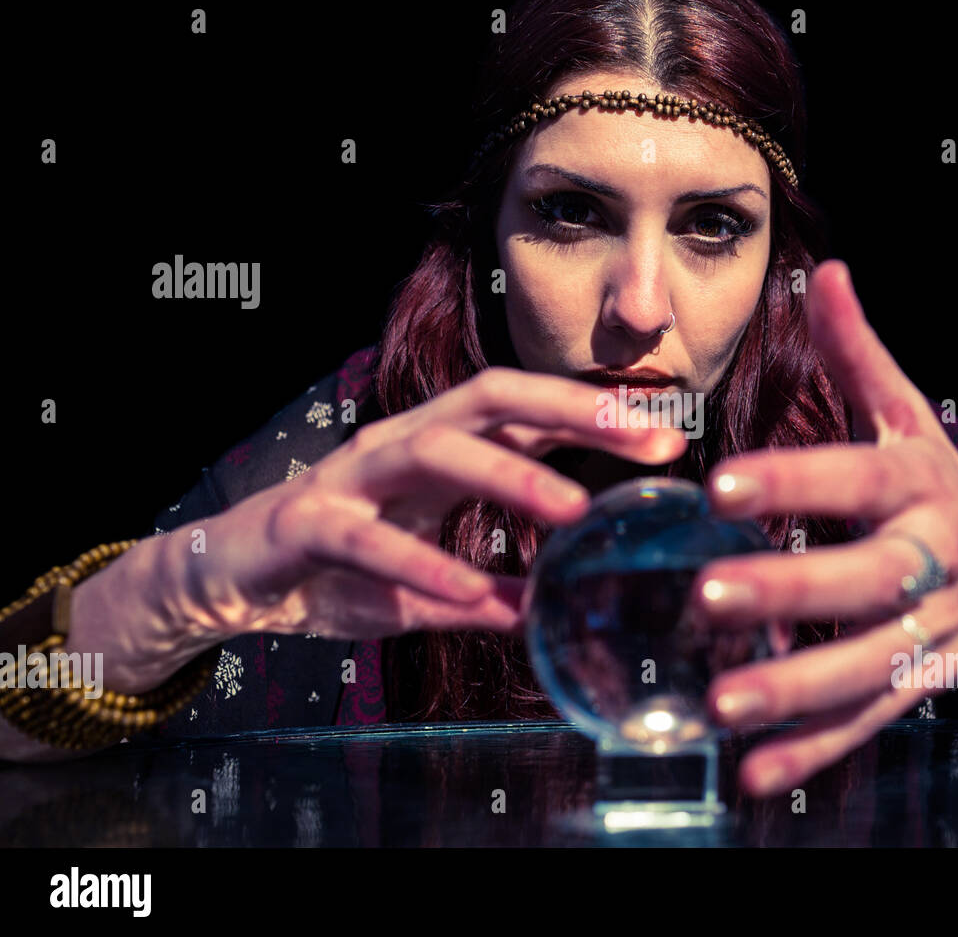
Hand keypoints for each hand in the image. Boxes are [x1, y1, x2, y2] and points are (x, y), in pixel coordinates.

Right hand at [143, 367, 684, 677]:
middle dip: (569, 408)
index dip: (594, 418)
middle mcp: (402, 445)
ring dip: (509, 475)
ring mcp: (354, 476)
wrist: (235, 579)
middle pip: (491, 397)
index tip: (667, 437)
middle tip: (645, 436)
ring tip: (572, 509)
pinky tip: (476, 590)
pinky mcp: (309, 520)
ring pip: (436, 447)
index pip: (526, 415)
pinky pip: (370, 536)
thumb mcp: (427, 584)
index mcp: (439, 451)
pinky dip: (424, 562)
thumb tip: (548, 615)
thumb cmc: (339, 568)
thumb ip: (485, 594)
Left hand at [689, 259, 957, 796]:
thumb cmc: (946, 489)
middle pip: (866, 580)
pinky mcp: (919, 685)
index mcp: (919, 487)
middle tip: (709, 595)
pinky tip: (754, 773)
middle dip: (793, 590)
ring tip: (724, 706)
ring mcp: (930, 632)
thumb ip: (861, 356)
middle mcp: (930, 562)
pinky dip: (814, 750)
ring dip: (797, 689)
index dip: (795, 482)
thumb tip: (830, 272)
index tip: (722, 486)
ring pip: (866, 666)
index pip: (855, 479)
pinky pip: (867, 722)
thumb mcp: (911, 420)